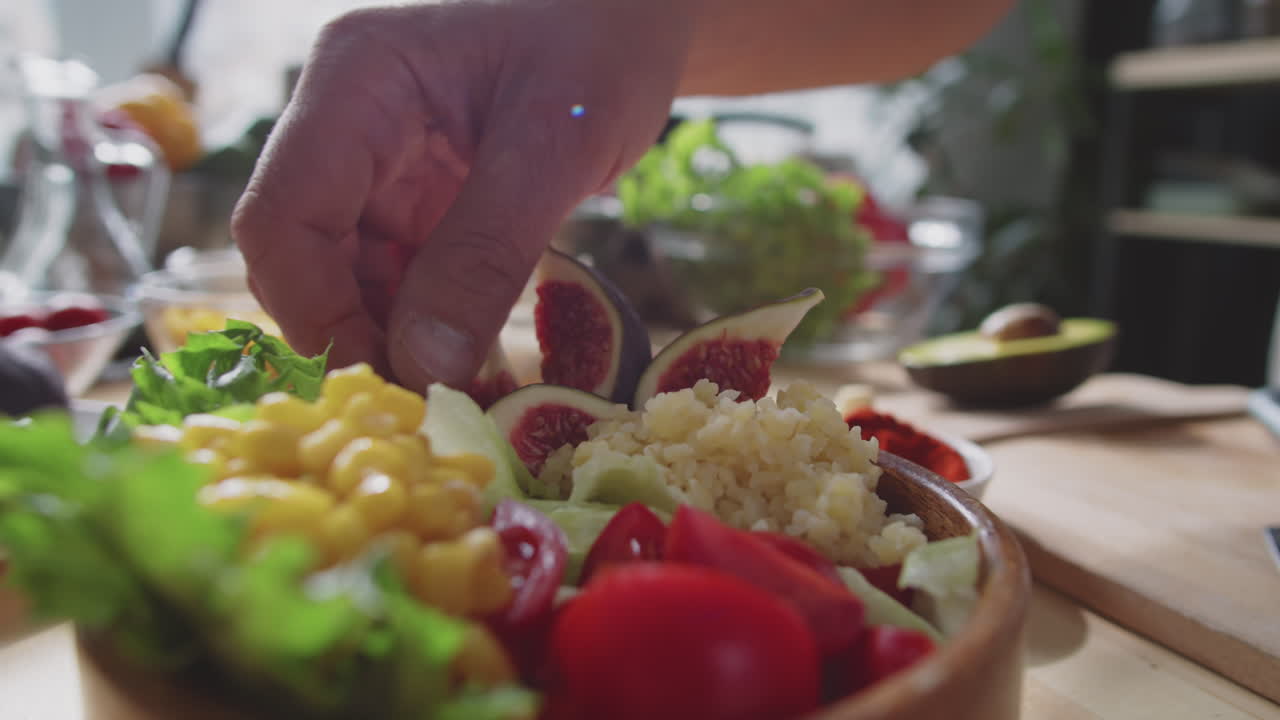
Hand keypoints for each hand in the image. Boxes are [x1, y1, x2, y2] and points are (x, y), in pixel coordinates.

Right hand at [233, 0, 693, 389]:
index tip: (383, 379)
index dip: (315, 311)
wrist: (635, 17)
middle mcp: (345, 125)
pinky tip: (467, 365)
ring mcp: (375, 165)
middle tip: (422, 402)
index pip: (283, 215)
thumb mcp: (554, 146)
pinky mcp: (413, 200)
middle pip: (300, 255)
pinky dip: (423, 328)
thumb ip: (485, 253)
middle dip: (351, 333)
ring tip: (454, 393)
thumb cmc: (602, 43)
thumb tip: (422, 368)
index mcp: (356, 83)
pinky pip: (394, 278)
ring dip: (389, 340)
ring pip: (343, 277)